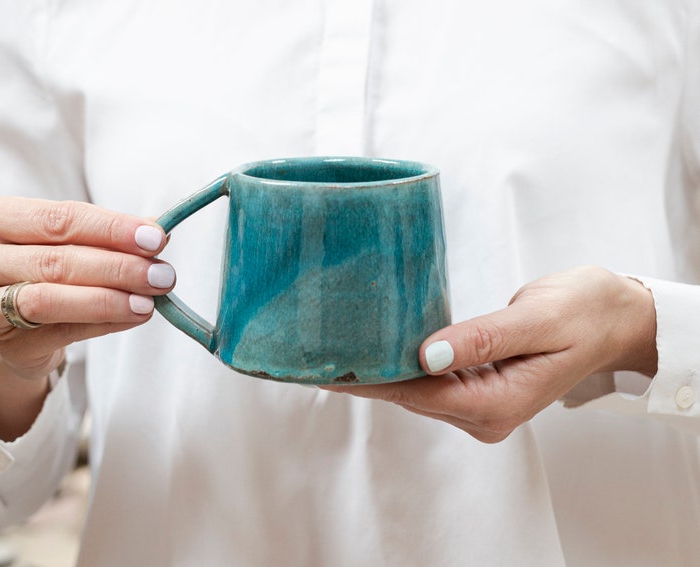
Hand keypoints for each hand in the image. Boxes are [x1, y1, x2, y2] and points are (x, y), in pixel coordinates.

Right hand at [0, 197, 174, 438]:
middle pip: (58, 260)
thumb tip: (159, 230)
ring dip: (111, 299)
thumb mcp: (66, 241)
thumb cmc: (43, 268)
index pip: (60, 218)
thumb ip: (105, 234)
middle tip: (163, 274)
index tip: (157, 238)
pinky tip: (134, 317)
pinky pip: (60, 332)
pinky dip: (104, 324)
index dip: (112, 229)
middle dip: (119, 267)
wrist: (11, 324)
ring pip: (52, 299)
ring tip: (150, 301)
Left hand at [323, 266, 656, 442]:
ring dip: (378, 372)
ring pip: (416, 390)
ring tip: (333, 352)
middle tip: (314, 357)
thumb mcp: (537, 320)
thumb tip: (426, 354)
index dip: (367, 381)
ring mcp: (481, 404)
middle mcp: (483, 414)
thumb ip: (482, 338)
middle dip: (363, 378)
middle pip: (409, 396)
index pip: (416, 393)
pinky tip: (376, 350)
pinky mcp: (480, 387)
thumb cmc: (585, 313)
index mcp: (496, 403)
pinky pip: (431, 380)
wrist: (616, 318)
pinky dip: (402, 365)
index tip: (324, 371)